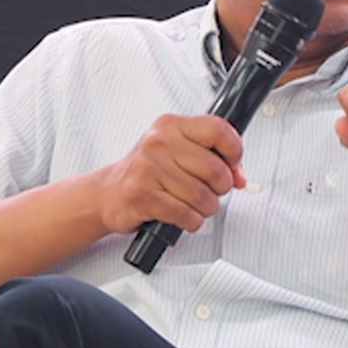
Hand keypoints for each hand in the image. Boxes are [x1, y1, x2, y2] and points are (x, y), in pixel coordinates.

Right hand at [96, 114, 246, 234]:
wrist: (108, 193)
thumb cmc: (146, 172)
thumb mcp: (177, 152)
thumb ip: (211, 157)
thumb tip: (240, 176)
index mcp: (171, 126)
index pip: (218, 129)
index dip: (234, 151)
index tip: (233, 164)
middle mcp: (159, 142)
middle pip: (215, 169)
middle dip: (220, 188)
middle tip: (211, 191)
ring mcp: (149, 168)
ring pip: (203, 196)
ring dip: (205, 208)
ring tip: (194, 205)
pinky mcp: (142, 195)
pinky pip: (186, 215)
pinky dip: (191, 221)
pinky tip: (183, 215)